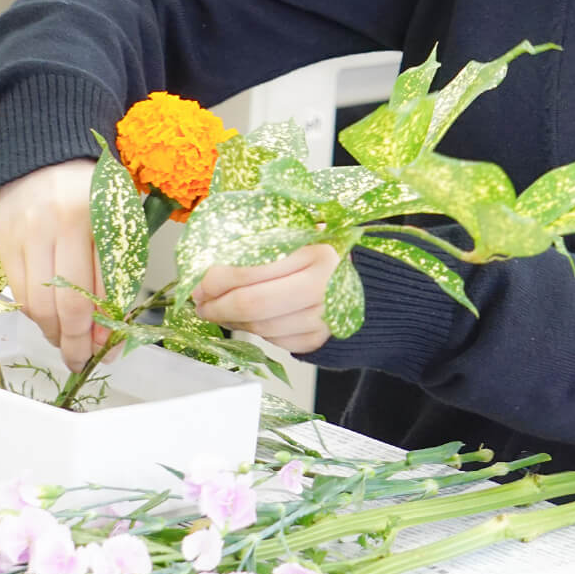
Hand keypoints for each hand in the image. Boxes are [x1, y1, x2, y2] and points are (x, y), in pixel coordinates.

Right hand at [0, 159, 105, 371]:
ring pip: (38, 302)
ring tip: (66, 345)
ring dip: (53, 333)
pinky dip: (33, 314)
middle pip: (68, 300)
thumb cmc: (91, 188)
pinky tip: (47, 321)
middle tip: (83, 360)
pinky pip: (18, 291)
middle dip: (77, 341)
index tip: (111, 347)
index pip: (106, 283)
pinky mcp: (4, 240)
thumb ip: (116, 265)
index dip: (107, 323)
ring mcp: (28, 233)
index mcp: (100, 214)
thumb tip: (108, 325)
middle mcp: (62, 224)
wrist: (44, 154)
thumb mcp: (116, 216)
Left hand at [192, 245, 341, 353]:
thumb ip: (267, 239)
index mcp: (316, 252)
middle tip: (200, 301)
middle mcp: (321, 288)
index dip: (216, 279)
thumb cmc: (331, 252)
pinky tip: (247, 319)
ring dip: (230, 320)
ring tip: (218, 309)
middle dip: (216, 305)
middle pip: (251, 305)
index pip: (251, 270)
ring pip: (258, 327)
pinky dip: (254, 330)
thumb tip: (213, 256)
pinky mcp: (318, 340)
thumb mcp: (305, 232)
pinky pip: (273, 340)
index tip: (200, 280)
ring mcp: (321, 318)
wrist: (373, 284)